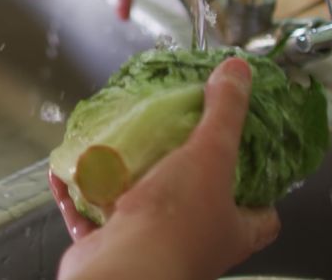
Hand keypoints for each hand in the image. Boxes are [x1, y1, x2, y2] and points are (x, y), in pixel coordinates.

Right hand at [50, 58, 280, 279]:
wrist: (122, 272)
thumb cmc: (174, 225)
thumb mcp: (210, 155)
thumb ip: (224, 112)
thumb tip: (240, 71)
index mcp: (230, 230)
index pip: (262, 216)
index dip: (261, 191)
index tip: (251, 162)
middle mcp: (193, 243)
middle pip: (197, 207)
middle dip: (183, 176)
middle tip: (174, 141)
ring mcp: (150, 247)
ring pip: (140, 209)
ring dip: (125, 179)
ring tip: (120, 145)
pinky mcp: (110, 247)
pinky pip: (91, 216)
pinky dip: (79, 192)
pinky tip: (69, 168)